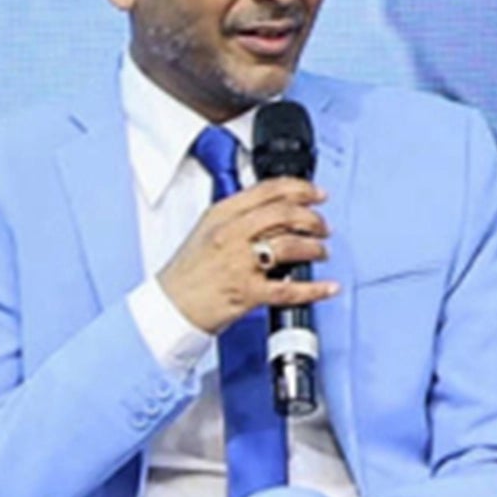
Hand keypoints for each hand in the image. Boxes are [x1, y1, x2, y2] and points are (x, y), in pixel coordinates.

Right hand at [158, 178, 338, 335]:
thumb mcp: (207, 230)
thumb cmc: (188, 272)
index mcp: (222, 215)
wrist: (168, 307)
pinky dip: (314, 289)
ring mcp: (239, 263)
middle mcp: (231, 235)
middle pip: (284, 214)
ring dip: (315, 248)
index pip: (268, 190)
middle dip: (313, 219)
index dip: (301, 189)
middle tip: (323, 227)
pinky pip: (289, 289)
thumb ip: (239, 216)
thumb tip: (277, 208)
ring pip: (290, 246)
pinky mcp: (247, 292)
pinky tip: (328, 287)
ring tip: (322, 252)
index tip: (317, 194)